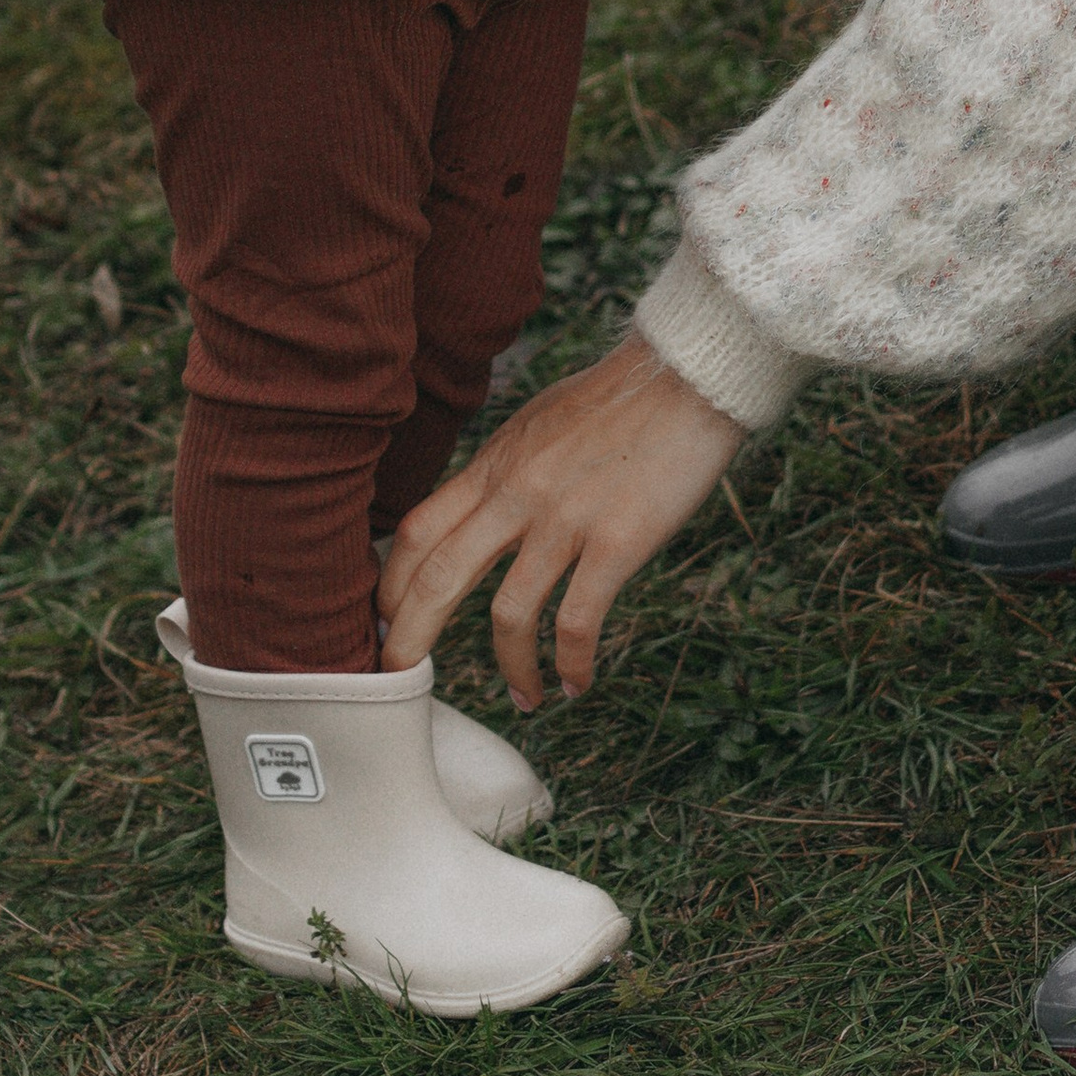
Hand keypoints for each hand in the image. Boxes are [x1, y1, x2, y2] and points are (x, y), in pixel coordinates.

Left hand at [379, 334, 744, 704]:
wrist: (690, 375)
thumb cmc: (621, 399)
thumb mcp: (538, 424)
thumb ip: (505, 470)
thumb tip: (482, 511)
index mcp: (495, 465)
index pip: (416, 531)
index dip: (390, 585)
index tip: (385, 622)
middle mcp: (518, 493)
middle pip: (438, 578)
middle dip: (410, 640)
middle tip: (401, 679)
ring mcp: (566, 519)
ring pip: (508, 614)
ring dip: (511, 670)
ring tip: (524, 699)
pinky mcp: (618, 541)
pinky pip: (578, 621)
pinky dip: (573, 663)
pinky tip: (578, 683)